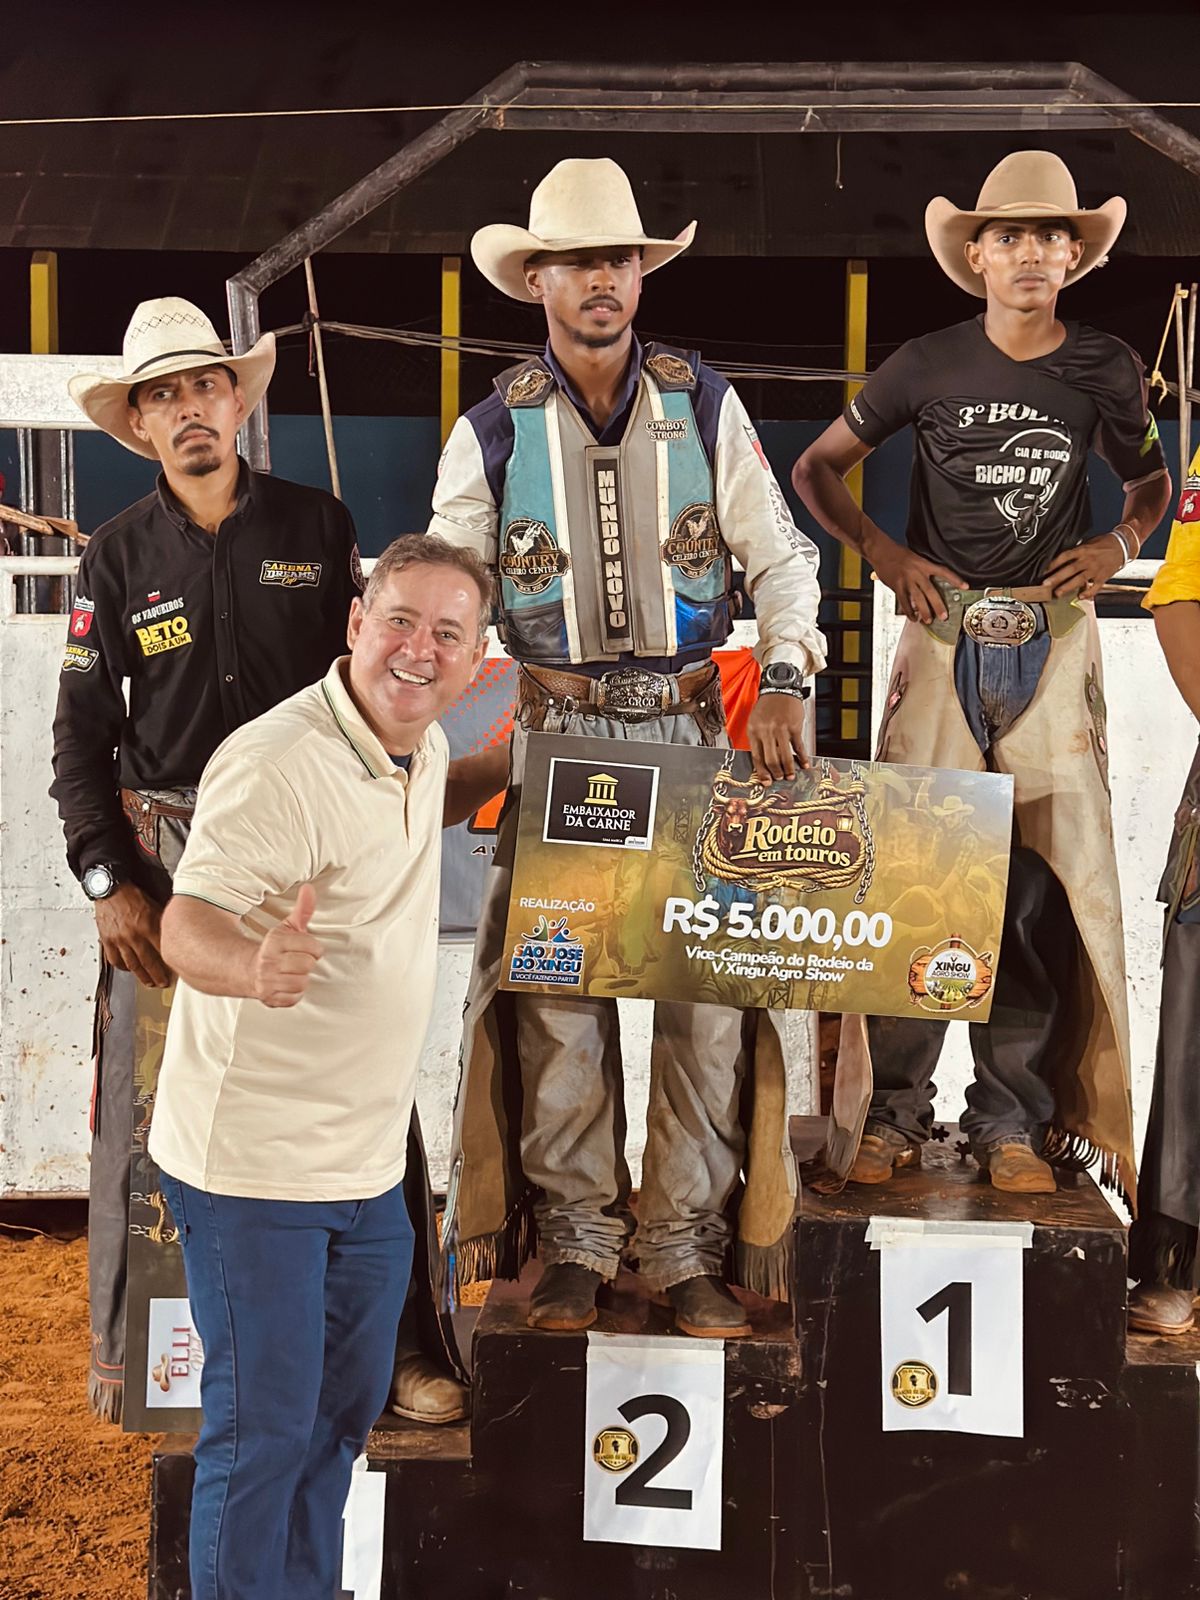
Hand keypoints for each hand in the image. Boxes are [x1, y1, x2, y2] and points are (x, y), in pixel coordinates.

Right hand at [94, 884, 170, 987]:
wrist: (109, 888)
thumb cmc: (132, 895)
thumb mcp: (154, 905)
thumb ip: (163, 921)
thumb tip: (176, 932)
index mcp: (148, 925)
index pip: (162, 950)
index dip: (170, 962)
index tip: (177, 969)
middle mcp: (133, 935)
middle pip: (148, 962)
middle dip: (157, 976)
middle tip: (163, 983)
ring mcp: (119, 939)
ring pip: (132, 965)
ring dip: (142, 976)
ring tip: (149, 983)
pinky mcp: (107, 940)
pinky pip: (115, 960)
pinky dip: (122, 967)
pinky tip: (129, 970)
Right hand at [250, 884, 323, 1007]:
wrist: (246, 969)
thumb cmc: (273, 948)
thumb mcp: (287, 927)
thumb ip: (302, 909)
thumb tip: (310, 888)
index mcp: (274, 942)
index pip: (312, 947)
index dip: (314, 948)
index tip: (306, 948)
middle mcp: (268, 962)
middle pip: (307, 965)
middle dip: (307, 963)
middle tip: (298, 961)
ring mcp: (267, 982)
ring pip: (302, 983)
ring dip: (301, 978)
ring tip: (292, 972)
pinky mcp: (268, 998)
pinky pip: (294, 999)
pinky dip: (293, 993)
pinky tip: (286, 984)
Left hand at [748, 692, 810, 782]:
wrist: (780, 688)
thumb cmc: (767, 706)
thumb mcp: (755, 722)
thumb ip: (758, 740)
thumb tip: (763, 761)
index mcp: (754, 731)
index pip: (756, 757)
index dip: (762, 772)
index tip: (766, 781)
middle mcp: (766, 731)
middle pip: (771, 759)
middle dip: (776, 773)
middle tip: (780, 778)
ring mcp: (781, 729)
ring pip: (784, 756)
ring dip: (789, 769)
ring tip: (791, 775)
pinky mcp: (794, 727)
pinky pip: (798, 746)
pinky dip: (802, 757)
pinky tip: (804, 764)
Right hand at [865, 532, 968, 622]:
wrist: (881, 550)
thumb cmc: (896, 553)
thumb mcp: (914, 557)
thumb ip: (922, 569)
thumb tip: (928, 580)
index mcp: (924, 564)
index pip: (943, 572)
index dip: (955, 579)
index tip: (965, 586)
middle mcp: (917, 573)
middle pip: (931, 592)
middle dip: (938, 606)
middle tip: (944, 616)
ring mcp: (907, 581)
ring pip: (918, 600)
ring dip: (924, 612)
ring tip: (928, 620)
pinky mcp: (897, 586)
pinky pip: (905, 602)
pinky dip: (909, 611)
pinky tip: (913, 617)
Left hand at [1042, 534, 1126, 597]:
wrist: (1123, 545)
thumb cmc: (1104, 543)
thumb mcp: (1088, 543)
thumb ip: (1076, 552)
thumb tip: (1062, 559)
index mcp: (1083, 550)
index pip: (1065, 556)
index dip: (1053, 563)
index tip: (1044, 570)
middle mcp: (1088, 560)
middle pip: (1070, 569)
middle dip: (1057, 577)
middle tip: (1045, 584)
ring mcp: (1096, 569)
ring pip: (1080, 579)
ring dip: (1068, 587)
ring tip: (1057, 593)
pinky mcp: (1103, 577)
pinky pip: (1095, 587)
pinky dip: (1088, 593)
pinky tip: (1080, 597)